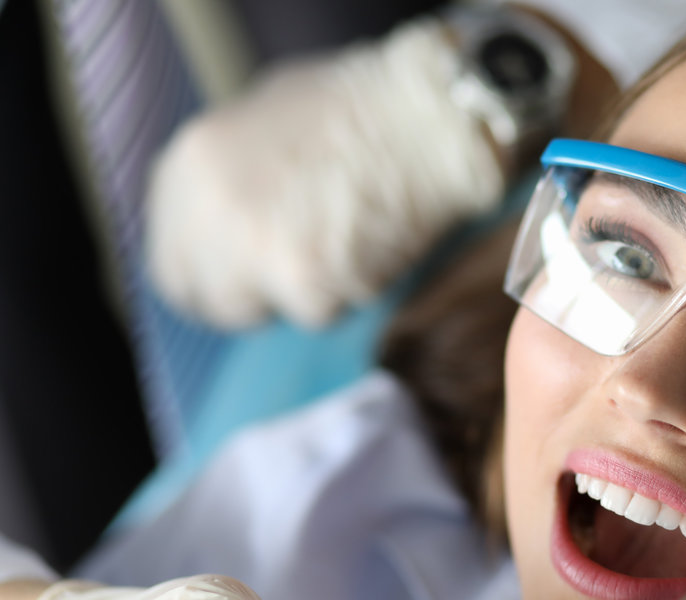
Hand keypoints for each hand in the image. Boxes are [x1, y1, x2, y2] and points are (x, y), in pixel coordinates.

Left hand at [145, 17, 504, 327]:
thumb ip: (227, 179)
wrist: (425, 119)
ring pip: (265, 311)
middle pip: (211, 300)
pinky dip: (347, 292)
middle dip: (251, 297)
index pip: (170, 263)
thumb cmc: (360, 109)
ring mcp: (251, 251)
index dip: (211, 277)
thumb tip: (223, 226)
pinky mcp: (304, 283)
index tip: (241, 279)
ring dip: (302, 294)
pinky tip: (370, 245)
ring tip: (344, 241)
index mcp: (188, 167)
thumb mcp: (261, 121)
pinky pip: (319, 313)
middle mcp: (207, 212)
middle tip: (295, 277)